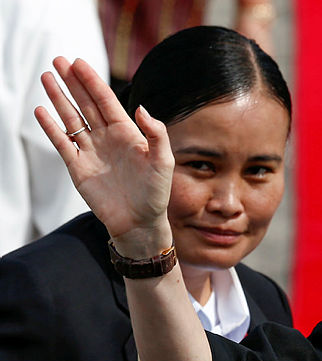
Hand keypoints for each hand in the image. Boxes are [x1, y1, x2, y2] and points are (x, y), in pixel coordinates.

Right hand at [34, 57, 173, 253]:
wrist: (140, 223)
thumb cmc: (156, 194)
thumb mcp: (164, 162)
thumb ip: (157, 134)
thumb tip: (141, 108)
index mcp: (128, 133)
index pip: (106, 101)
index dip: (93, 82)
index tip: (79, 63)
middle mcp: (107, 138)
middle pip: (86, 104)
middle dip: (73, 83)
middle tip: (58, 60)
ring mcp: (91, 152)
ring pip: (72, 119)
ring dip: (59, 99)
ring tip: (48, 77)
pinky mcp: (78, 168)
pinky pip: (62, 143)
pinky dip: (52, 128)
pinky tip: (41, 111)